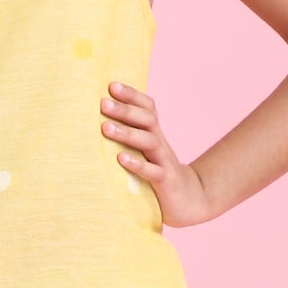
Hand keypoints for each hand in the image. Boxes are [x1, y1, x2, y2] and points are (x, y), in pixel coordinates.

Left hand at [99, 81, 215, 226]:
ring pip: (149, 142)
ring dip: (127, 133)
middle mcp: (160, 144)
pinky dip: (138, 165)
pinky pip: (153, 171)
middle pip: (147, 120)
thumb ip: (130, 138)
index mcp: (154, 134)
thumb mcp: (146, 154)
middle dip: (125, 110)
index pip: (147, 108)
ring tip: (105, 128)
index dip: (132, 95)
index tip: (111, 86)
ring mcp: (164, 162)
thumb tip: (98, 123)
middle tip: (103, 103)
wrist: (189, 201)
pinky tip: (121, 159)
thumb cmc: (158, 175)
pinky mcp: (166, 182)